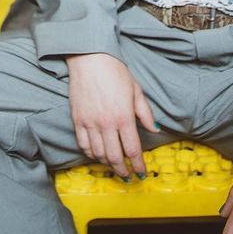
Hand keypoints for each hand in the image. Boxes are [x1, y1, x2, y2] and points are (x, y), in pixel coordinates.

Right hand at [66, 52, 157, 178]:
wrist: (89, 57)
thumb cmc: (115, 71)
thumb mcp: (136, 89)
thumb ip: (145, 112)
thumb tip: (155, 129)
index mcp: (124, 116)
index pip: (133, 149)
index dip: (138, 164)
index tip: (141, 172)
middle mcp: (106, 123)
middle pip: (115, 157)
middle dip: (123, 170)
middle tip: (128, 176)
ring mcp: (90, 122)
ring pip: (98, 154)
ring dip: (107, 164)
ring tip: (114, 166)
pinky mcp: (77, 119)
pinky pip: (83, 145)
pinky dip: (91, 154)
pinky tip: (97, 155)